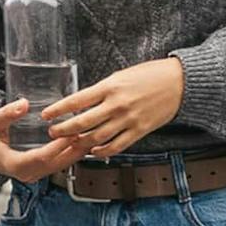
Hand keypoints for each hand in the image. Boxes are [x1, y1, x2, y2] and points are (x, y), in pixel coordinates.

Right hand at [0, 98, 90, 182]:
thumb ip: (6, 113)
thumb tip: (23, 104)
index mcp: (15, 164)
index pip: (42, 157)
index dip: (59, 146)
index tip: (72, 133)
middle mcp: (28, 173)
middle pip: (57, 164)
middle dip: (74, 149)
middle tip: (90, 131)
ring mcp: (35, 174)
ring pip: (61, 166)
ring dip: (77, 152)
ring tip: (91, 134)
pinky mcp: (40, 171)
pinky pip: (59, 164)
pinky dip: (71, 153)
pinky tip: (82, 140)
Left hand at [43, 59, 186, 156]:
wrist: (178, 83)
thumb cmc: (150, 75)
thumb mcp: (121, 76)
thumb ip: (102, 90)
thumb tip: (83, 102)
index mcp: (110, 87)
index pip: (77, 100)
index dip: (58, 110)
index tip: (46, 115)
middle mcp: (117, 104)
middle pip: (83, 122)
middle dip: (64, 129)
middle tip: (52, 133)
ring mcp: (128, 120)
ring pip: (97, 137)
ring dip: (80, 142)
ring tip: (70, 143)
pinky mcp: (139, 131)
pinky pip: (116, 146)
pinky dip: (102, 151)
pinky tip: (93, 151)